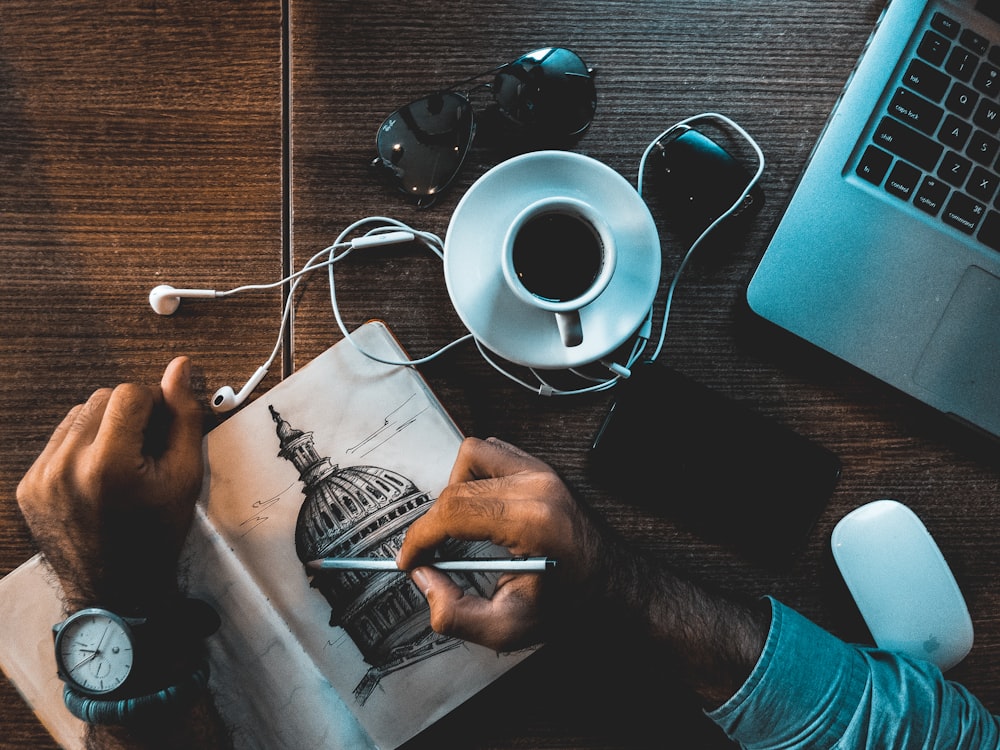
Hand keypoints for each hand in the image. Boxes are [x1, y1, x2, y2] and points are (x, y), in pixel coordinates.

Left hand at [16, 357, 204, 612]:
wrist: (115, 589)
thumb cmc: (156, 537)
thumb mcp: (185, 476)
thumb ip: (183, 416)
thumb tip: (179, 368)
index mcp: (109, 464)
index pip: (129, 393)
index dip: (155, 403)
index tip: (164, 428)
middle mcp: (67, 466)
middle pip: (102, 398)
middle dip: (130, 413)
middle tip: (147, 447)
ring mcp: (41, 476)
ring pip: (78, 414)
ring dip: (104, 427)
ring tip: (123, 463)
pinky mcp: (28, 485)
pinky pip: (58, 441)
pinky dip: (82, 447)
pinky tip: (100, 476)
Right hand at [397, 436, 608, 651]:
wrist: (613, 587)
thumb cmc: (571, 605)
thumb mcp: (508, 628)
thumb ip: (455, 613)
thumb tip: (423, 579)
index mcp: (533, 521)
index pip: (454, 512)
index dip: (420, 538)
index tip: (409, 559)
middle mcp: (538, 486)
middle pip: (457, 488)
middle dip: (432, 524)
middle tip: (430, 555)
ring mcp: (543, 471)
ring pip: (472, 455)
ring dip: (454, 491)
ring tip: (458, 528)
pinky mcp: (543, 468)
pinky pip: (493, 451)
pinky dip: (475, 475)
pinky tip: (479, 509)